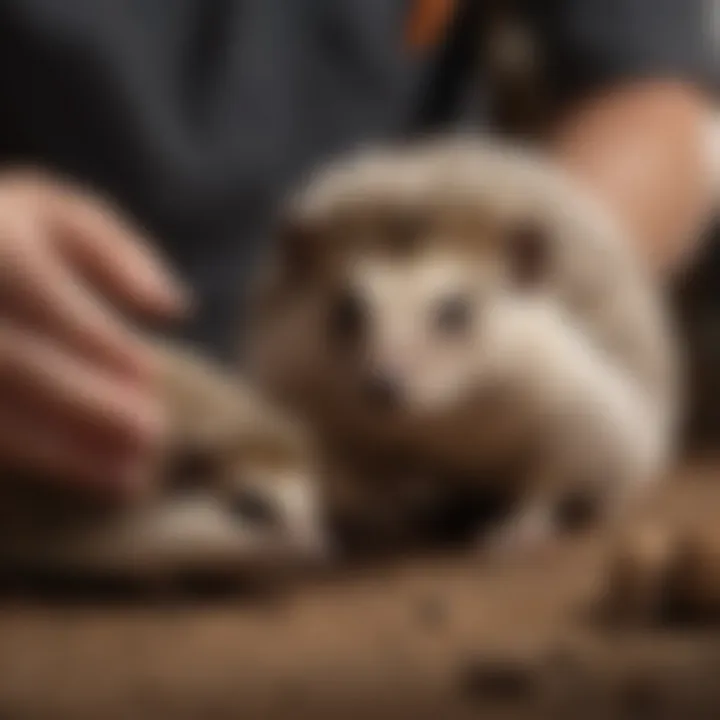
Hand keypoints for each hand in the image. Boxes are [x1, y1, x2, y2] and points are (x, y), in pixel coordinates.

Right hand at [0, 169, 189, 491]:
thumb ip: (117, 253)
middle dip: (85, 405)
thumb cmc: (13, 230)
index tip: (149, 377)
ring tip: (132, 477)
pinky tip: (99, 476)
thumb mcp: (63, 215)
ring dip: (63, 452)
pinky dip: (43, 459)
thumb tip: (173, 309)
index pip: (44, 300)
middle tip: (152, 435)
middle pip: (14, 366)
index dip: (98, 342)